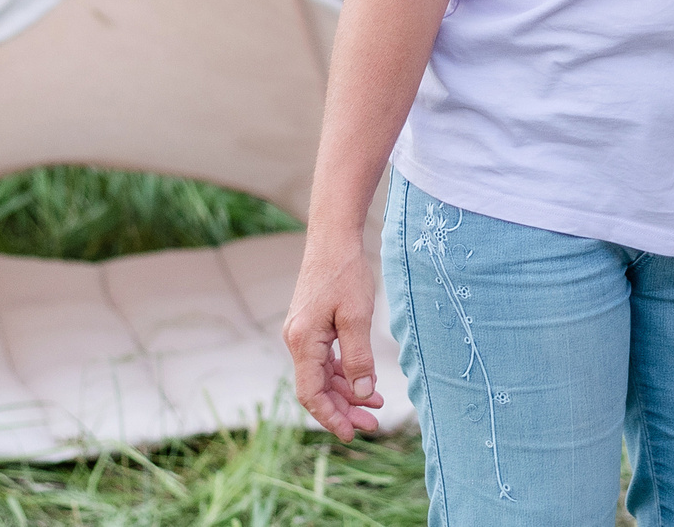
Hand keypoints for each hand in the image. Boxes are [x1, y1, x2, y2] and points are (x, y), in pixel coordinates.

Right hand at [283, 236, 387, 438]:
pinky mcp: (311, 327)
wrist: (333, 239)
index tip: (351, 433)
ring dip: (346, 393)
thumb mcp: (357, 316)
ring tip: (376, 404)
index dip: (331, 417)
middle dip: (343, 409)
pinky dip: (344, 373)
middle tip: (372, 424)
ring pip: (322, 376)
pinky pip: (325, 360)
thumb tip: (363, 393)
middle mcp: (297, 341)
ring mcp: (302, 334)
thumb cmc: (345, 273)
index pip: (311, 393)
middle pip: (317, 389)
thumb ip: (358, 357)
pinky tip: (365, 381)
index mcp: (303, 342)